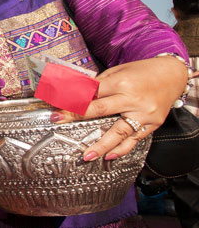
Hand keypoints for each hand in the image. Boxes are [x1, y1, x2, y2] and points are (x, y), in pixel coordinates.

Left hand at [54, 56, 187, 161]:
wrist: (173, 75)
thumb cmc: (142, 72)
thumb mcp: (117, 71)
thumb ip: (98, 84)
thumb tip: (75, 93)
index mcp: (121, 82)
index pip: (91, 92)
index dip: (72, 98)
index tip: (55, 102)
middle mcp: (133, 99)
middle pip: (100, 110)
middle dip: (76, 115)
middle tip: (58, 120)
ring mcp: (144, 113)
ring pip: (119, 132)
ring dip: (101, 145)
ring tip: (86, 156)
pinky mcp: (153, 124)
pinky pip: (135, 139)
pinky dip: (121, 149)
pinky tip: (109, 156)